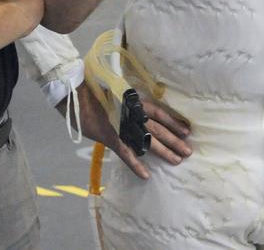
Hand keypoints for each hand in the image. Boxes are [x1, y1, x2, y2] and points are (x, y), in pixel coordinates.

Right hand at [58, 81, 192, 180]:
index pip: (160, 113)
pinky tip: (145, 175)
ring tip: (177, 161)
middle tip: (188, 151)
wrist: (75, 91)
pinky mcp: (111, 137)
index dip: (174, 121)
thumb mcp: (115, 91)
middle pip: (159, 129)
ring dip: (163, 152)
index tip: (187, 130)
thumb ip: (127, 101)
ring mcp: (123, 126)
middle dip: (174, 141)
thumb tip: (136, 107)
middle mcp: (133, 114)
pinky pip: (126, 153)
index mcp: (135, 101)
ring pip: (148, 142)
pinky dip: (136, 165)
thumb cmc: (94, 88)